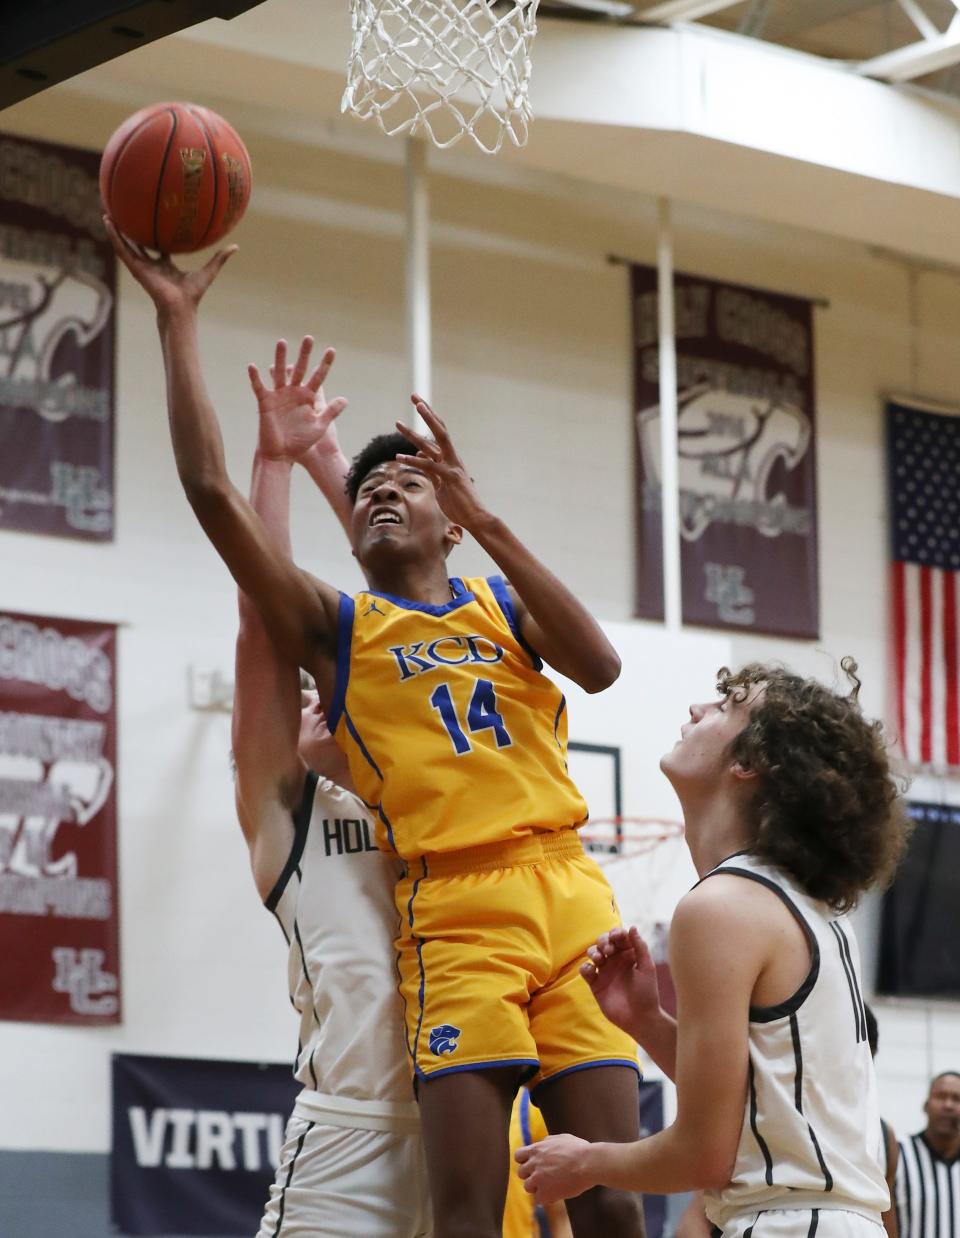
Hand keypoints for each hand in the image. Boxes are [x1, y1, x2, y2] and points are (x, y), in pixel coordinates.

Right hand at [103, 215, 235, 314]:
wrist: (179, 307)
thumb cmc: (192, 294)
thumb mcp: (208, 271)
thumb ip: (219, 259)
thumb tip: (235, 246)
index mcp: (165, 265)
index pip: (159, 246)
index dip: (155, 234)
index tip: (152, 220)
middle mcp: (151, 264)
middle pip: (139, 243)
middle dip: (132, 230)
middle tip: (127, 212)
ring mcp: (141, 266)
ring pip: (126, 244)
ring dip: (117, 230)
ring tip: (108, 213)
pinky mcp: (134, 267)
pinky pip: (121, 249)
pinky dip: (114, 236)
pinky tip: (108, 222)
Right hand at [248, 337, 347, 462]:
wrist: (282, 454)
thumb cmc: (300, 442)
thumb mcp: (319, 426)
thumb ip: (330, 412)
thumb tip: (345, 399)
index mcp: (308, 397)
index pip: (318, 377)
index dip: (325, 364)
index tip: (332, 350)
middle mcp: (294, 393)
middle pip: (300, 369)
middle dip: (305, 354)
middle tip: (309, 338)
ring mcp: (279, 396)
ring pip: (280, 373)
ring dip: (281, 358)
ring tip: (282, 342)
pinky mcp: (265, 402)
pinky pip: (259, 387)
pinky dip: (255, 378)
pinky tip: (252, 366)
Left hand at [395, 396, 487, 529]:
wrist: (476, 518)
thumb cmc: (459, 504)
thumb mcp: (440, 484)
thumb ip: (429, 468)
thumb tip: (418, 453)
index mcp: (450, 459)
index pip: (438, 433)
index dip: (429, 417)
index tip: (418, 403)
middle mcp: (452, 458)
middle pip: (439, 429)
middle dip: (426, 412)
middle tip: (414, 396)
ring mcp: (452, 466)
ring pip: (433, 443)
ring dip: (414, 433)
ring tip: (398, 423)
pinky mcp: (450, 478)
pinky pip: (429, 466)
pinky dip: (413, 461)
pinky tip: (399, 457)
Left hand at [515, 1134, 593, 1205]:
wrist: (588, 1163)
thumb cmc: (579, 1150)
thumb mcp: (561, 1138)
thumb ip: (548, 1141)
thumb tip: (543, 1143)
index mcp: (537, 1149)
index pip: (518, 1156)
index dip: (524, 1162)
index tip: (532, 1166)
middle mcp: (534, 1163)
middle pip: (521, 1173)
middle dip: (530, 1175)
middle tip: (542, 1178)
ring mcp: (538, 1178)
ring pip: (528, 1187)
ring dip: (537, 1188)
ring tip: (551, 1187)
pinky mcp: (545, 1193)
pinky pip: (538, 1200)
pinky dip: (546, 1199)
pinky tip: (556, 1195)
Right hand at [581, 926, 661, 1036]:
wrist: (640, 1019)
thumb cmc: (647, 993)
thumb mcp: (647, 968)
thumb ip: (640, 947)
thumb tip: (632, 927)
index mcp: (629, 955)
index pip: (619, 937)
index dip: (616, 933)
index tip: (615, 937)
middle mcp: (616, 961)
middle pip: (604, 942)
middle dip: (603, 941)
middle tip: (608, 949)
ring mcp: (605, 972)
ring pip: (593, 953)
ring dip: (593, 951)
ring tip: (599, 958)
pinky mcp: (596, 984)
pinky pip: (586, 970)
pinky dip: (585, 967)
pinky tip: (592, 970)